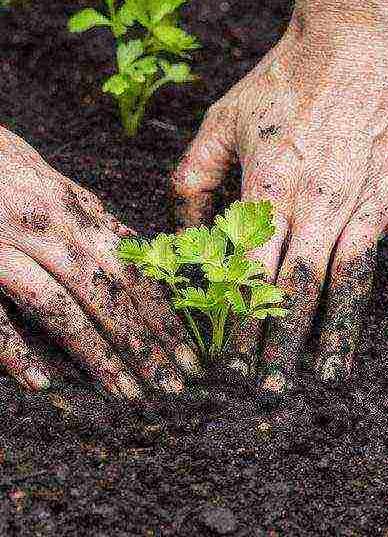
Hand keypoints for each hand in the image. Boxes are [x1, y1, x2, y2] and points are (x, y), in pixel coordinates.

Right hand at [0, 125, 201, 399]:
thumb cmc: (9, 172)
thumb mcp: (58, 188)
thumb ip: (94, 223)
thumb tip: (139, 255)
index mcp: (75, 210)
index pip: (133, 270)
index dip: (164, 315)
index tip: (189, 355)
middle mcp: (47, 226)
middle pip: (108, 293)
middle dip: (145, 343)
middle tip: (173, 385)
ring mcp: (5, 245)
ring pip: (60, 307)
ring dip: (97, 354)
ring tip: (127, 394)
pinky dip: (17, 351)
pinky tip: (42, 383)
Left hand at [171, 0, 387, 399]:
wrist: (354, 39)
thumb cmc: (284, 79)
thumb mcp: (222, 120)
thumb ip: (193, 175)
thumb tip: (180, 227)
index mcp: (268, 187)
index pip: (248, 271)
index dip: (237, 319)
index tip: (228, 359)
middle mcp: (316, 203)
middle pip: (297, 288)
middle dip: (281, 342)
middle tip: (269, 387)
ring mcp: (363, 200)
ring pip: (347, 281)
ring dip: (334, 333)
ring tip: (324, 375)